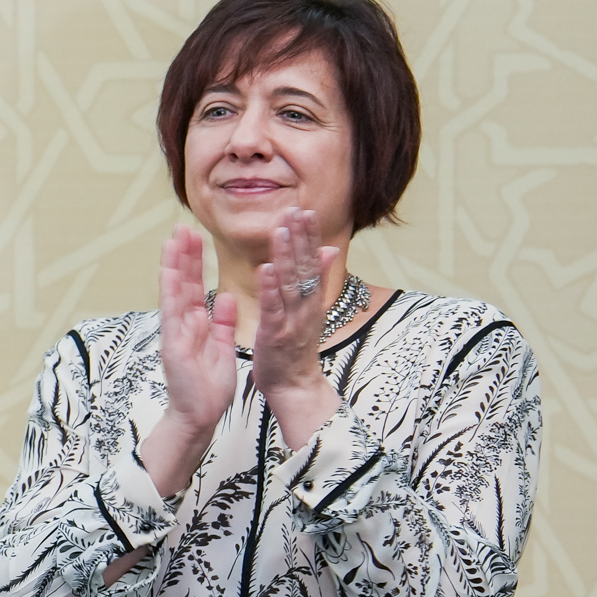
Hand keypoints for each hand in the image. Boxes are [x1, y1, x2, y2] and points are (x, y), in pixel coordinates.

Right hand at [139, 223, 235, 499]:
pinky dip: (171, 291)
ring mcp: (175, 332)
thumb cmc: (209, 386)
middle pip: (181, 282)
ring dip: (174, 264)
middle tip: (182, 225)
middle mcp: (182, 323)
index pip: (192, 285)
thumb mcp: (222, 346)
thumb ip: (223, 321)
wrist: (201, 414)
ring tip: (174, 237)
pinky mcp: (174, 343)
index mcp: (196, 324)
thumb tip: (225, 297)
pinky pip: (173, 313)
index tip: (194, 236)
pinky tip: (170, 271)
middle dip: (182, 254)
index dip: (193, 261)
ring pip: (174, 291)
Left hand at [251, 208, 346, 450]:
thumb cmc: (297, 348)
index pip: (311, 262)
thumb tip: (330, 249)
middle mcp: (305, 307)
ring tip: (281, 230)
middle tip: (296, 210)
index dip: (309, 236)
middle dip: (300, 238)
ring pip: (291, 284)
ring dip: (287, 256)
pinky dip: (271, 289)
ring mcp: (292, 320)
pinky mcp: (276, 335)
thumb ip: (318, 280)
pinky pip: (274, 308)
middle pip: (305, 268)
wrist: (295, 386)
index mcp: (310, 300)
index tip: (305, 210)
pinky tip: (266, 269)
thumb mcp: (310, 311)